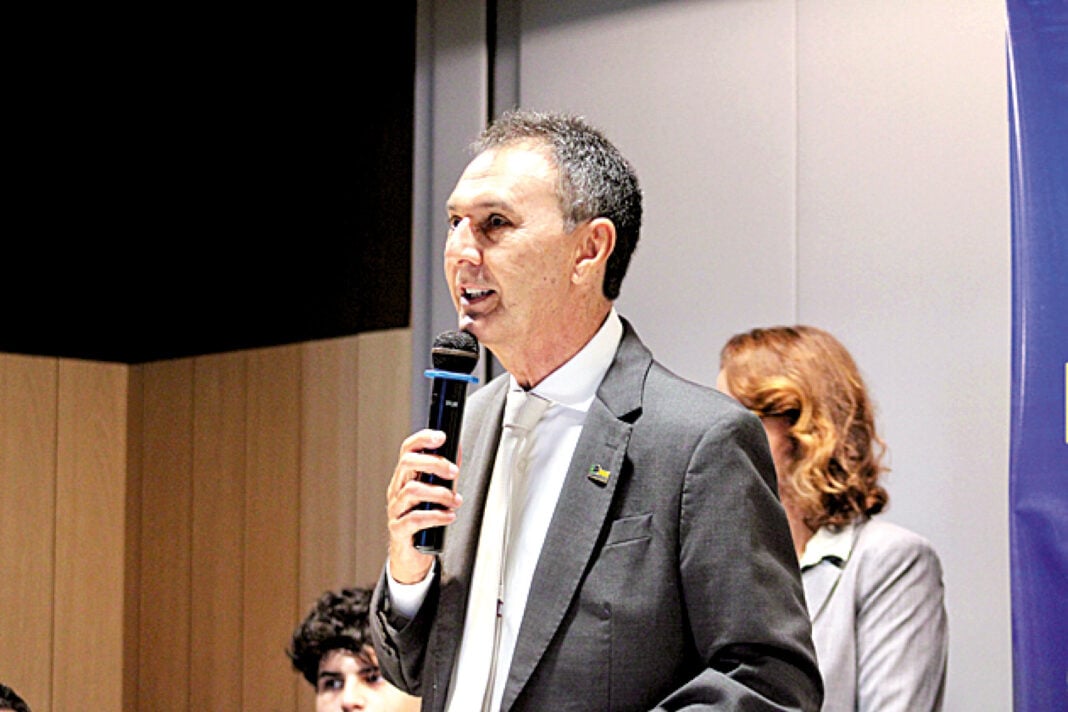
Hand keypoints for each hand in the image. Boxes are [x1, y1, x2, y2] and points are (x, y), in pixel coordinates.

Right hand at [386, 429, 462, 583]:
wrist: (411, 553)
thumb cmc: (423, 519)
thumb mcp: (434, 492)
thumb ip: (444, 472)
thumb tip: (457, 448)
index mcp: (404, 477)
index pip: (407, 450)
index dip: (423, 439)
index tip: (441, 437)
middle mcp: (396, 490)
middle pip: (407, 464)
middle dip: (434, 463)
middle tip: (453, 472)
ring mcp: (395, 509)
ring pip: (412, 491)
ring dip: (439, 494)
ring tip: (455, 501)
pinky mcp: (399, 529)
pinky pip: (415, 519)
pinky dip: (436, 516)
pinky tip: (448, 516)